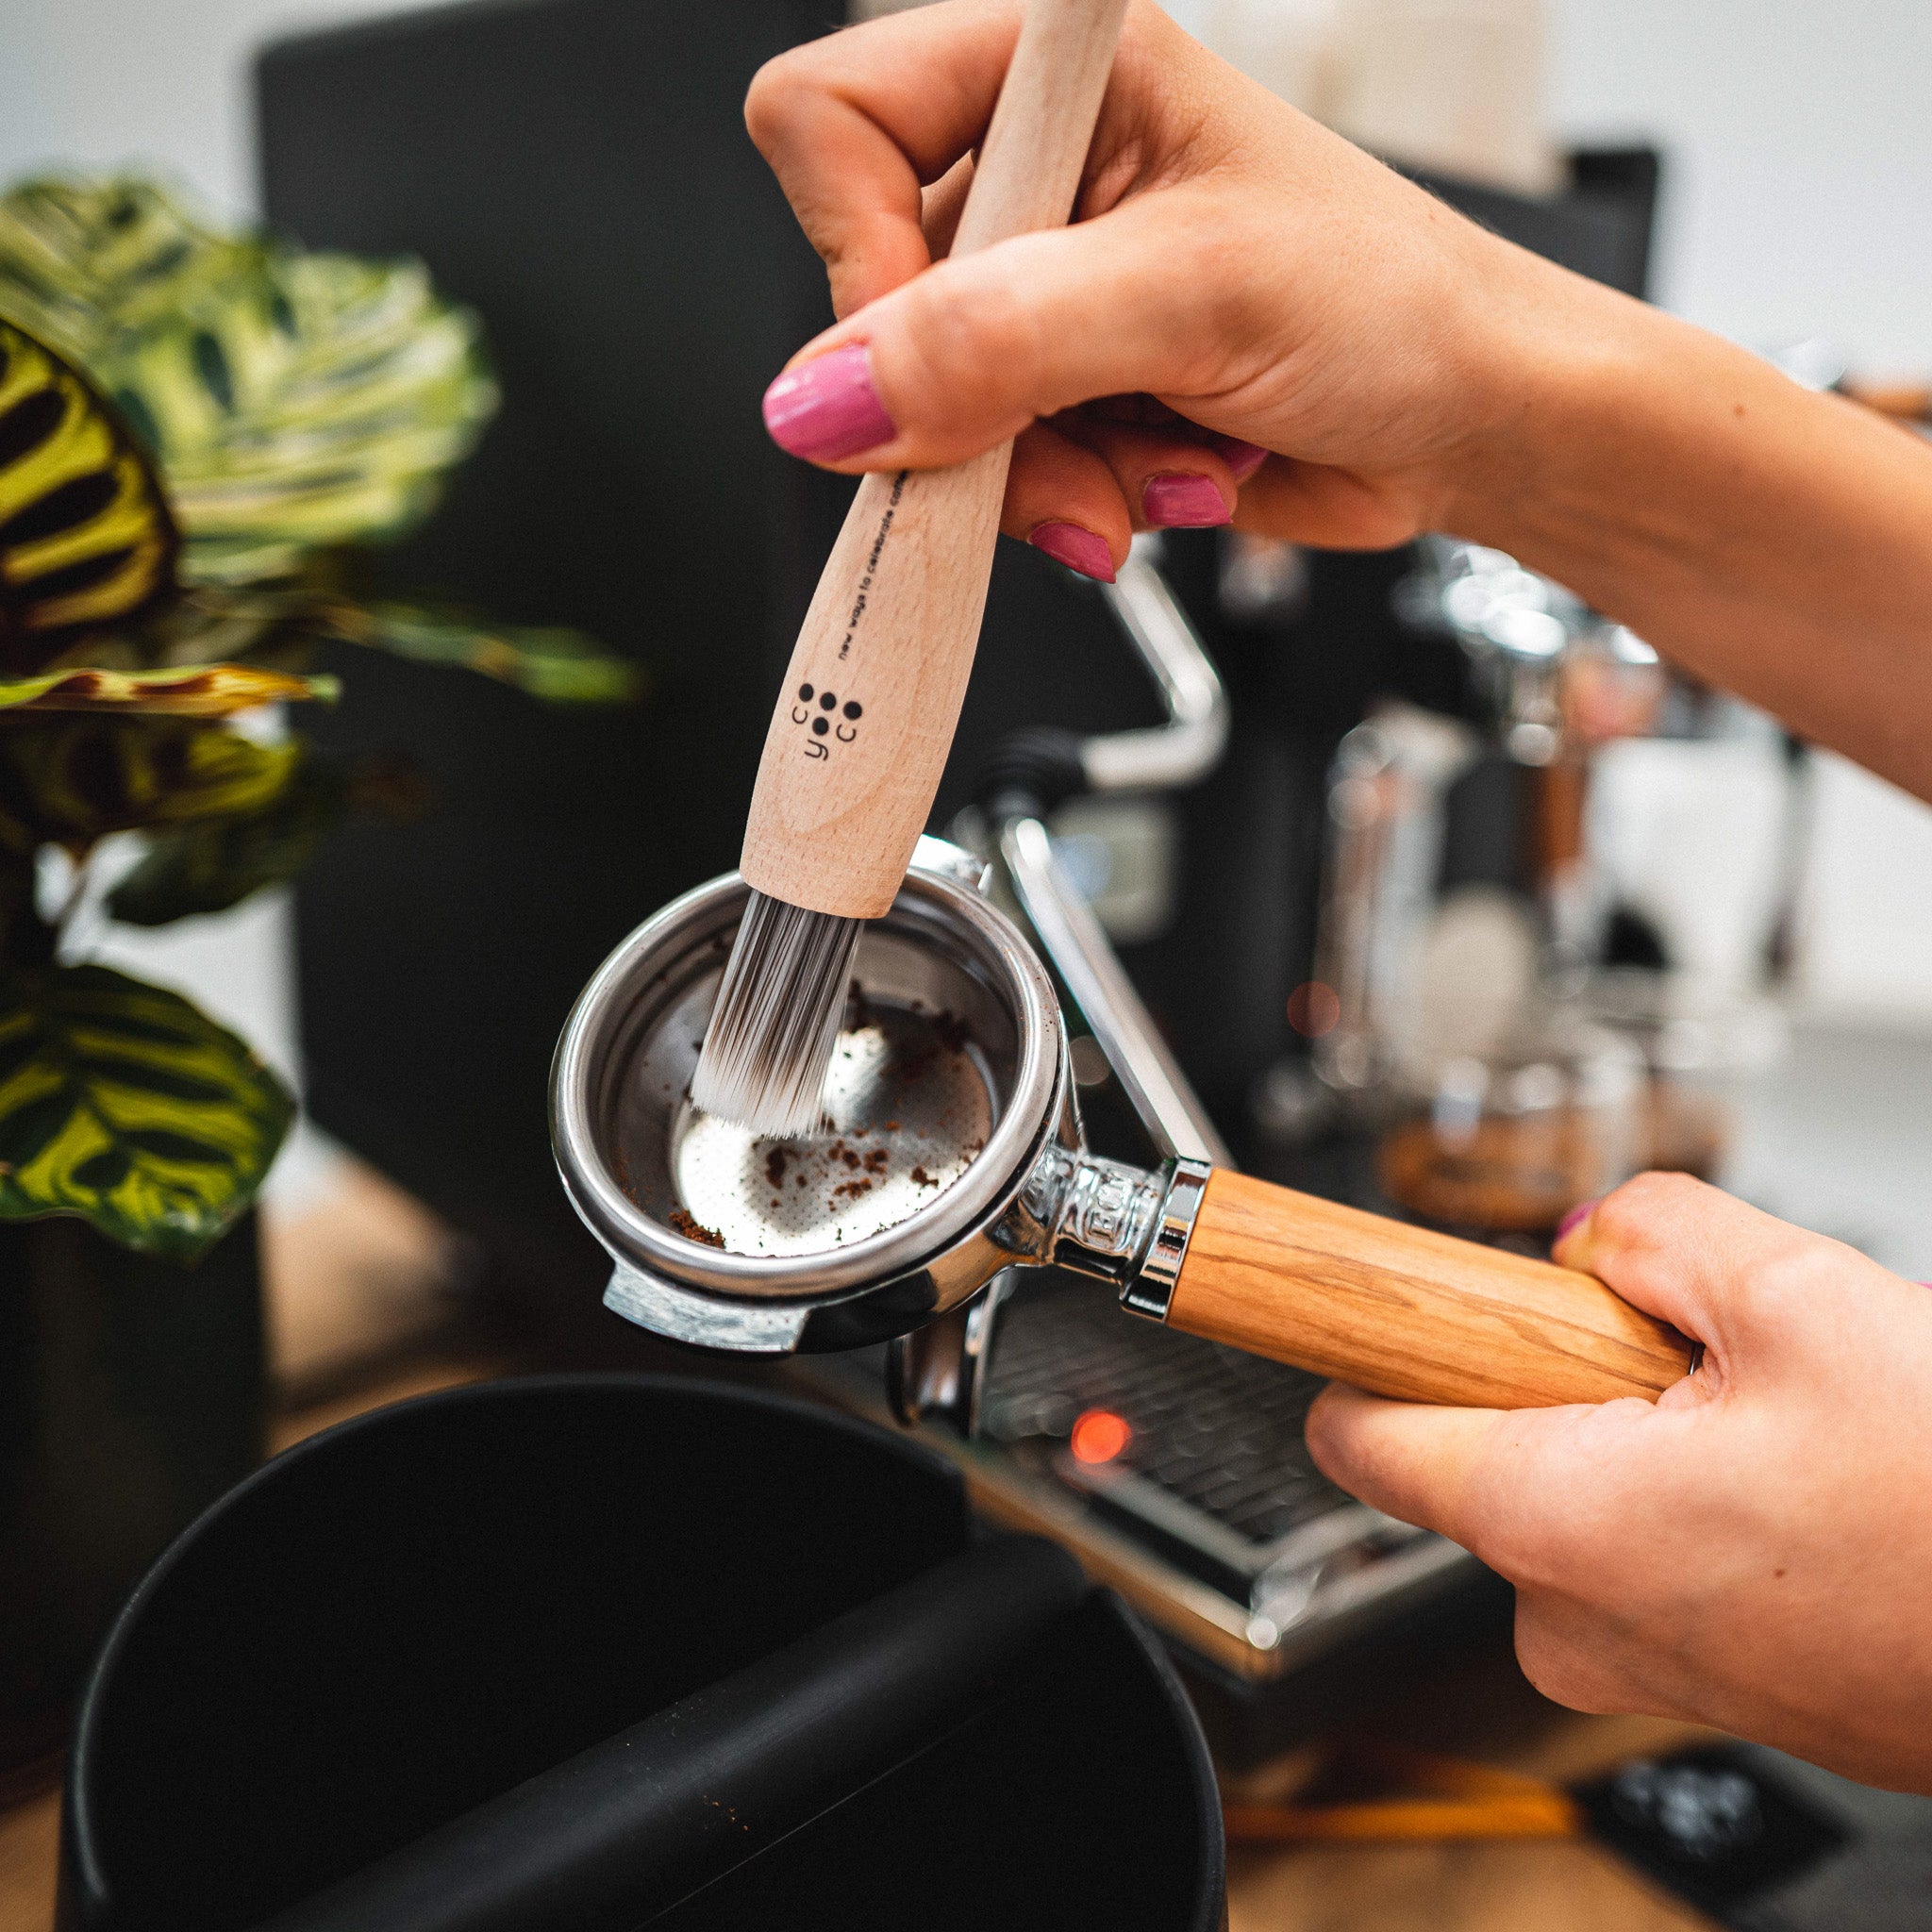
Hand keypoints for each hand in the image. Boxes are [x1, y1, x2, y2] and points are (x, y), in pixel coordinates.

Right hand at [744, 0, 1557, 574]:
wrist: (1469, 421)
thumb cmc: (1394, 305)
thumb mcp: (1195, 294)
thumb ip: (998, 339)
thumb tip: (829, 397)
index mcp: (1054, 73)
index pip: (833, 121)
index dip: (857, 248)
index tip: (937, 346)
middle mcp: (1033, 175)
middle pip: (871, 299)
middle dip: (977, 405)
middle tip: (1071, 438)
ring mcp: (1041, 294)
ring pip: (926, 413)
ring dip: (1038, 473)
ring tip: (1154, 462)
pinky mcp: (1060, 393)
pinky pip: (987, 474)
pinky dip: (1070, 501)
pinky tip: (1162, 478)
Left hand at [1305, 1173, 1931, 1792]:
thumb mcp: (1801, 1294)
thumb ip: (1648, 1228)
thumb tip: (1586, 1237)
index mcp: (1553, 1521)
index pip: (1358, 1435)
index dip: (1359, 1347)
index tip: (1352, 1304)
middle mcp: (1572, 1617)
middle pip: (1480, 1448)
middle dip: (1561, 1377)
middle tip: (1689, 1358)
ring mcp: (1638, 1665)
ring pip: (1575, 1496)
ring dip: (1644, 1438)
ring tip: (1776, 1431)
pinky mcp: (1702, 1682)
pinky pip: (1646, 1556)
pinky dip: (1693, 1503)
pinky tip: (1800, 1488)